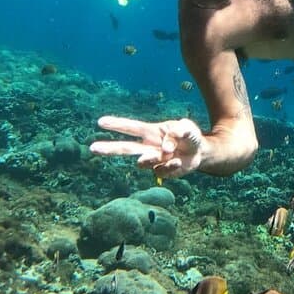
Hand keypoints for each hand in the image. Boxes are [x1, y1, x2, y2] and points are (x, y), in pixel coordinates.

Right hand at [90, 116, 204, 177]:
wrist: (201, 153)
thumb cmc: (190, 136)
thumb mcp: (188, 128)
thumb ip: (179, 131)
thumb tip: (165, 147)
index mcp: (151, 132)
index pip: (131, 128)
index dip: (117, 124)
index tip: (101, 122)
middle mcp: (148, 146)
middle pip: (125, 148)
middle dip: (108, 148)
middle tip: (92, 147)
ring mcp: (154, 160)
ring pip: (141, 163)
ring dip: (151, 159)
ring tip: (169, 152)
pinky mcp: (161, 171)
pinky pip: (160, 171)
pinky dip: (170, 165)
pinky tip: (178, 161)